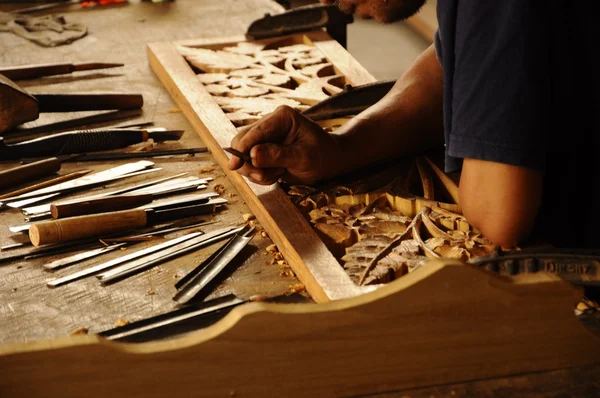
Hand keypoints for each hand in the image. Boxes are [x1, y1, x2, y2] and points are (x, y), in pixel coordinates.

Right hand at [227, 105, 344, 184]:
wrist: (329, 161)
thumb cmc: (322, 155)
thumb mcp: (303, 157)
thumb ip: (278, 155)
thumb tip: (252, 155)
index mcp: (281, 117)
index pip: (255, 132)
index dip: (242, 149)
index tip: (234, 165)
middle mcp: (270, 123)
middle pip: (242, 141)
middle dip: (248, 163)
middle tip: (263, 177)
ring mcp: (265, 137)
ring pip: (243, 155)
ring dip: (256, 171)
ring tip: (278, 175)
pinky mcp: (263, 150)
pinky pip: (250, 164)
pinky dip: (260, 174)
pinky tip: (277, 175)